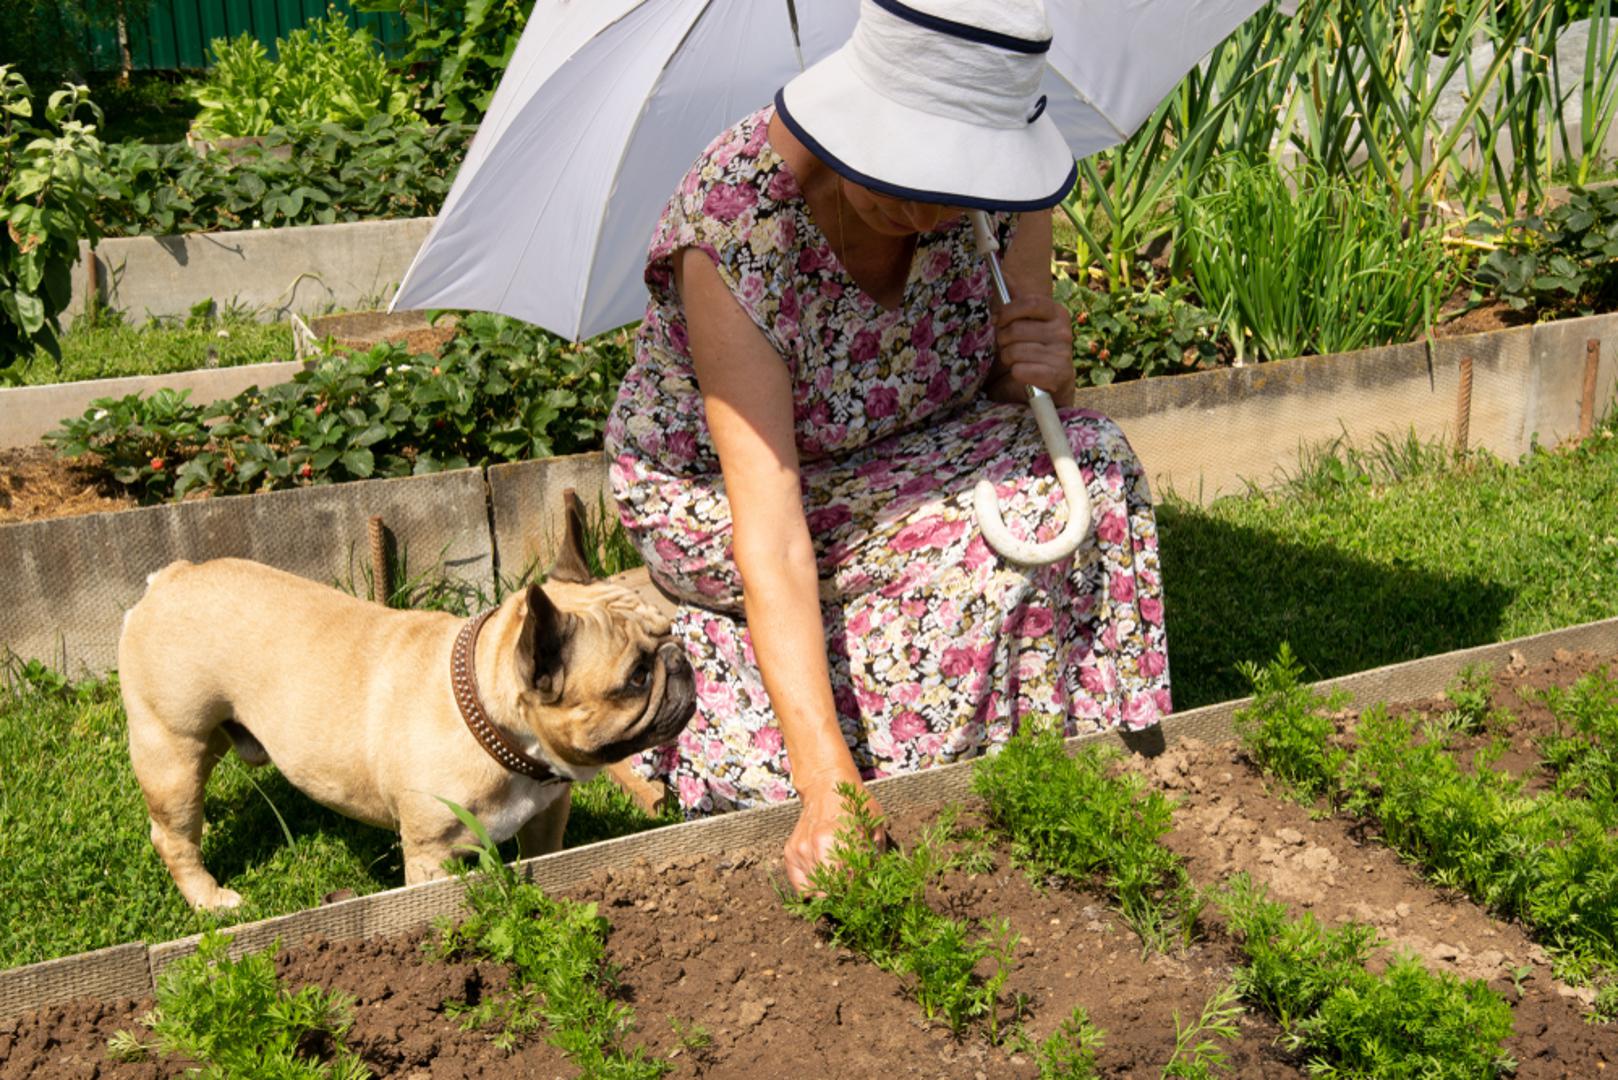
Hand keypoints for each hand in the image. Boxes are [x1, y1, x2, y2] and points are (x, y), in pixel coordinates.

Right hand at [784, 776, 886, 893]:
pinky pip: (800, 886)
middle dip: (843, 897)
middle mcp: (814, 847)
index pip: (849, 885)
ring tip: (841, 884)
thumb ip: (875, 858)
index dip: (859, 895)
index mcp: (836, 839)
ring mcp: (799, 851)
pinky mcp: (790, 854)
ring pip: (815, 892)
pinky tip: (825, 881)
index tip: (865, 896)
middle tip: (854, 893)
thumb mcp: (875, 827)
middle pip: (830, 892)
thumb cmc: (855, 806)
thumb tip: (875, 887)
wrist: (826, 787)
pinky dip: (813, 889)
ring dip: (829, 893)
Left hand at [992, 295, 1075, 406]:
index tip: (998, 321)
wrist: (1054, 382)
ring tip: (1014, 360)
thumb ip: (1016, 313)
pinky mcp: (1057, 375)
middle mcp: (1063, 332)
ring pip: (1014, 351)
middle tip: (1006, 346)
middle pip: (1016, 329)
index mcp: (1057, 314)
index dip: (1008, 311)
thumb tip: (995, 314)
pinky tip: (1021, 372)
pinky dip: (1015, 372)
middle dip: (1002, 338)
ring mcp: (1062, 354)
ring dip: (1007, 358)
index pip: (1030, 303)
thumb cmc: (1034, 348)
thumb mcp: (1030, 325)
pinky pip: (1020, 370)